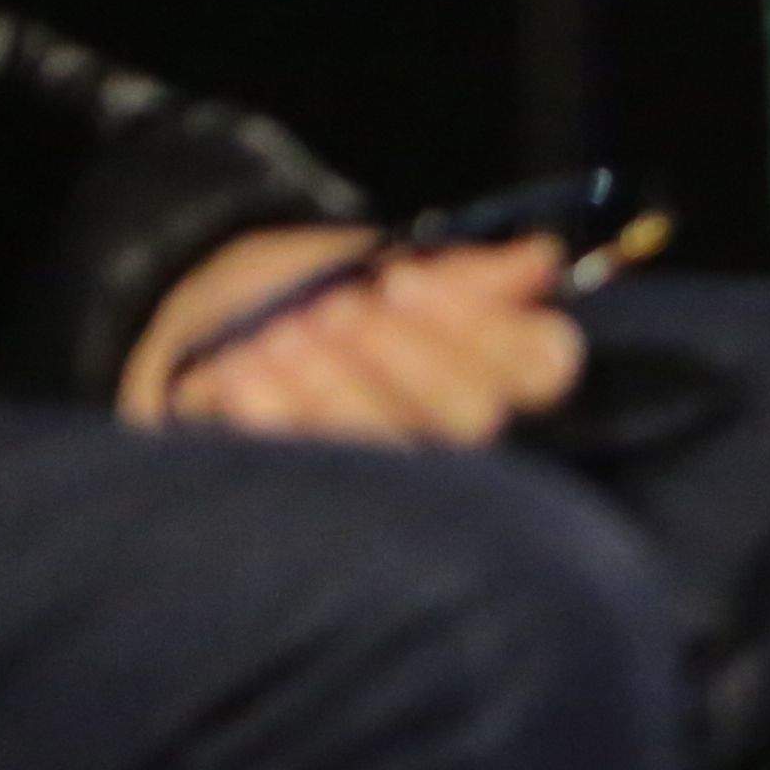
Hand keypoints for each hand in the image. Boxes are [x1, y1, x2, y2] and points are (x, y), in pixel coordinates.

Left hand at [125, 229, 582, 446]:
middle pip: (473, 414)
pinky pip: (317, 471)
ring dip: (334, 384)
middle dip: (402, 355)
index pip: (541, 363)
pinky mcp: (328, 509)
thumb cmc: (330, 300)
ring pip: (395, 448)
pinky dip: (279, 415)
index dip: (477, 324)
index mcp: (510, 375)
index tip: (401, 281)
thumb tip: (538, 260)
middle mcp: (474, 442)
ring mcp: (405, 485)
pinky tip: (244, 375)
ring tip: (281, 334)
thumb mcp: (391, 271)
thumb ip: (466, 275)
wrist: (229, 335)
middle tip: (338, 310)